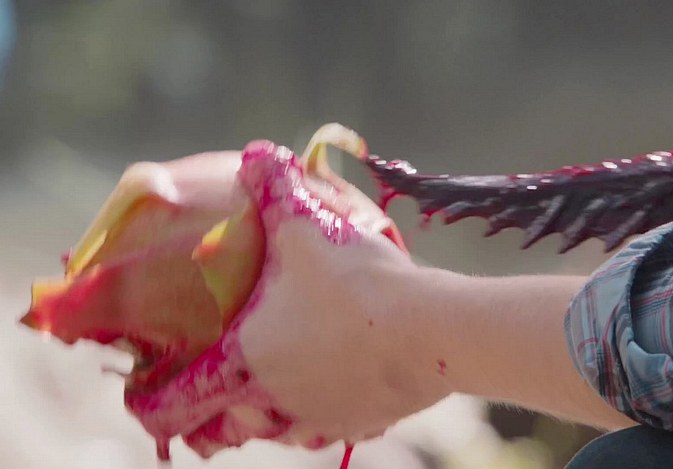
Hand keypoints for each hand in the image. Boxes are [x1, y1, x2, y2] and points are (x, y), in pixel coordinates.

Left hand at [124, 141, 450, 457]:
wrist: (430, 329)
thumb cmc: (358, 282)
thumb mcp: (308, 222)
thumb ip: (276, 185)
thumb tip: (258, 151)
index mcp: (244, 361)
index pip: (174, 404)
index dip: (148, 403)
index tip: (142, 395)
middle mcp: (273, 402)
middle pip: (218, 435)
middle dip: (204, 423)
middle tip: (205, 401)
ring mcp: (317, 418)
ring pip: (272, 436)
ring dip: (260, 419)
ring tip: (264, 395)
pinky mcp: (359, 423)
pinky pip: (325, 433)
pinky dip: (314, 419)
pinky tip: (328, 394)